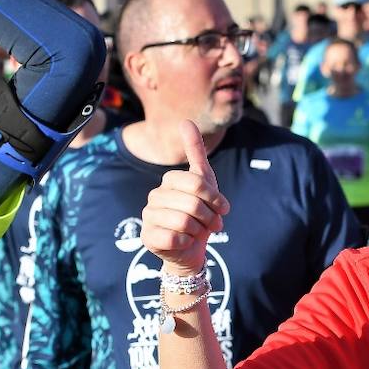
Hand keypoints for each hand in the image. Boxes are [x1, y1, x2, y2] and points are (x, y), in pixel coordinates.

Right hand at [140, 120, 228, 274]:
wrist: (194, 248)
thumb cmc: (201, 213)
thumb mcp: (205, 181)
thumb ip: (195, 152)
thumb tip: (185, 120)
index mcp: (169, 181)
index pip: (196, 182)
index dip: (215, 198)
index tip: (221, 208)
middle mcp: (154, 196)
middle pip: (192, 203)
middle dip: (209, 217)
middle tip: (211, 224)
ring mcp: (148, 216)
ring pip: (184, 221)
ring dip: (199, 230)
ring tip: (197, 232)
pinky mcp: (148, 237)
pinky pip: (175, 238)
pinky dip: (187, 242)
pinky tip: (184, 241)